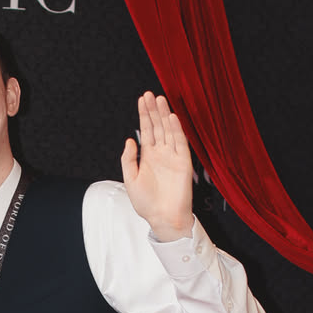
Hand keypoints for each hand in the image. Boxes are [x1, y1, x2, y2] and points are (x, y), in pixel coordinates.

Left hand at [121, 92, 193, 240]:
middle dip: (153, 110)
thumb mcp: (130, 180)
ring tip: (160, 100)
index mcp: (148, 156)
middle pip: (157, 127)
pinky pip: (180, 144)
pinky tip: (172, 118)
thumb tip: (130, 140)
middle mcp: (161, 153)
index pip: (147, 130)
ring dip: (164, 116)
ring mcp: (173, 157)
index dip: (144, 115)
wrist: (162, 218)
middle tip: (150, 94)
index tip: (142, 99)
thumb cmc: (147, 204)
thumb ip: (129, 160)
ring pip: (168, 131)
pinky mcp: (183, 163)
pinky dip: (176, 130)